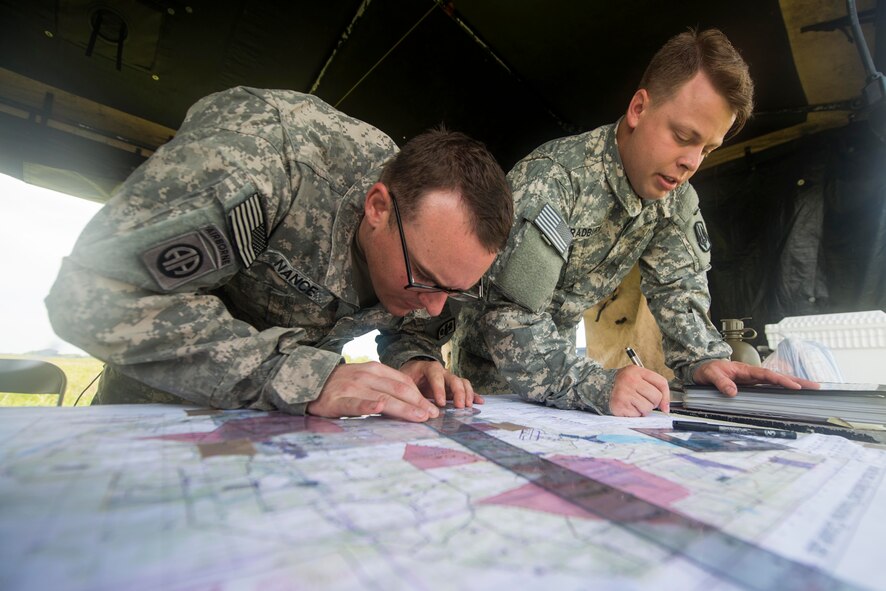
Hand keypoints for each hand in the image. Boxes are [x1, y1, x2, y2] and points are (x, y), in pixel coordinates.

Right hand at [307, 361, 440, 421]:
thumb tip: (410, 400)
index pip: (404, 381)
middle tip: (433, 416)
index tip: (432, 408)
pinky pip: (356, 404)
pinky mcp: (337, 401)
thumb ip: (384, 385)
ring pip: (384, 398)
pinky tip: (379, 408)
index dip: (420, 395)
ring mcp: (352, 388)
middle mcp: (366, 376)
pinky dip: (368, 406)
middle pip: (399, 390)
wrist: (308, 382)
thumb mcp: (364, 377)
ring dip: (404, 408)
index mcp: (374, 369)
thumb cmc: (341, 384)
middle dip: (419, 404)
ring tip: (420, 417)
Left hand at [399, 359, 483, 408]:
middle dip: (458, 392)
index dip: (439, 389)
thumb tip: (413, 408)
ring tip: (468, 406)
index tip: (440, 403)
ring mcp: (450, 379)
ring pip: (462, 382)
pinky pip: (466, 389)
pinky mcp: (455, 387)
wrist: (412, 372)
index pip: (436, 376)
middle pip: (454, 379)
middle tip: (459, 406)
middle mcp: (442, 371)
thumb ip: (410, 392)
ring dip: (467, 394)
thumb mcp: (405, 382)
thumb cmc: (408, 377)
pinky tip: (479, 402)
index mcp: (429, 368)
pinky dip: (473, 395)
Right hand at [609, 365, 670, 415]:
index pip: (661, 383)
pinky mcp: (620, 405)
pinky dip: (634, 414)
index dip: (666, 396)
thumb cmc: (624, 385)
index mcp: (636, 371)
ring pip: (647, 407)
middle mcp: (630, 380)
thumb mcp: (638, 379)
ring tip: (634, 404)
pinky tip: (628, 407)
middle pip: (656, 397)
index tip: (664, 405)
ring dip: (643, 410)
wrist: (602, 389)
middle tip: (643, 401)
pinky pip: (637, 414)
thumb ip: (654, 389)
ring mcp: (624, 392)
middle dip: (652, 403)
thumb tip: (665, 408)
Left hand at [692, 359, 819, 395]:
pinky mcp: (751, 384)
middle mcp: (752, 374)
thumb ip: (721, 382)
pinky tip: (792, 392)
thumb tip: (733, 392)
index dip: (781, 380)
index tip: (795, 386)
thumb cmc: (707, 369)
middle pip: (778, 376)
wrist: (702, 366)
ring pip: (777, 381)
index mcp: (745, 370)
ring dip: (793, 384)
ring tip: (812, 388)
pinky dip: (782, 387)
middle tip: (816, 386)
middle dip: (797, 380)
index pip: (767, 375)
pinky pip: (770, 386)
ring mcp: (753, 379)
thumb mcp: (710, 375)